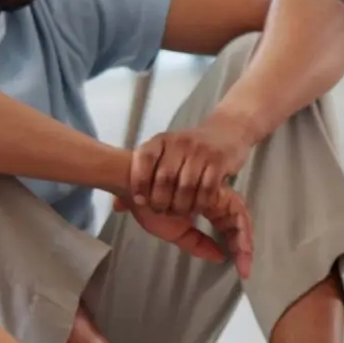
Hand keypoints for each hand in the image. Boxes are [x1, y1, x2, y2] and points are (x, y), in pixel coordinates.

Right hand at [126, 187, 253, 278]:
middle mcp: (215, 199)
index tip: (241, 269)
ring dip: (245, 241)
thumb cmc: (150, 207)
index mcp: (207, 205)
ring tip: (245, 261)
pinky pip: (237, 211)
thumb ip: (198, 245)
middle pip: (238, 223)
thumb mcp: (177, 233)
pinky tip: (240, 247)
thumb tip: (220, 257)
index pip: (228, 226)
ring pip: (241, 217)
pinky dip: (240, 230)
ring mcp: (217, 193)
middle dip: (245, 247)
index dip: (238, 247)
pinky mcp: (217, 190)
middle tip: (245, 269)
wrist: (136, 187)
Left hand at [131, 116, 254, 218]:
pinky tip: (198, 207)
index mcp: (161, 140)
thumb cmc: (190, 150)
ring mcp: (200, 150)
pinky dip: (201, 203)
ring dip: (181, 205)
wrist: (226, 130)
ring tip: (180, 212)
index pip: (143, 158)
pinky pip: (207, 188)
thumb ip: (142, 179)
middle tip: (162, 211)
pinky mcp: (219, 160)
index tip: (139, 200)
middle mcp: (179, 142)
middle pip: (164, 178)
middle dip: (161, 200)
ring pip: (186, 186)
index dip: (138, 182)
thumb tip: (117, 206)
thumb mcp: (165, 156)